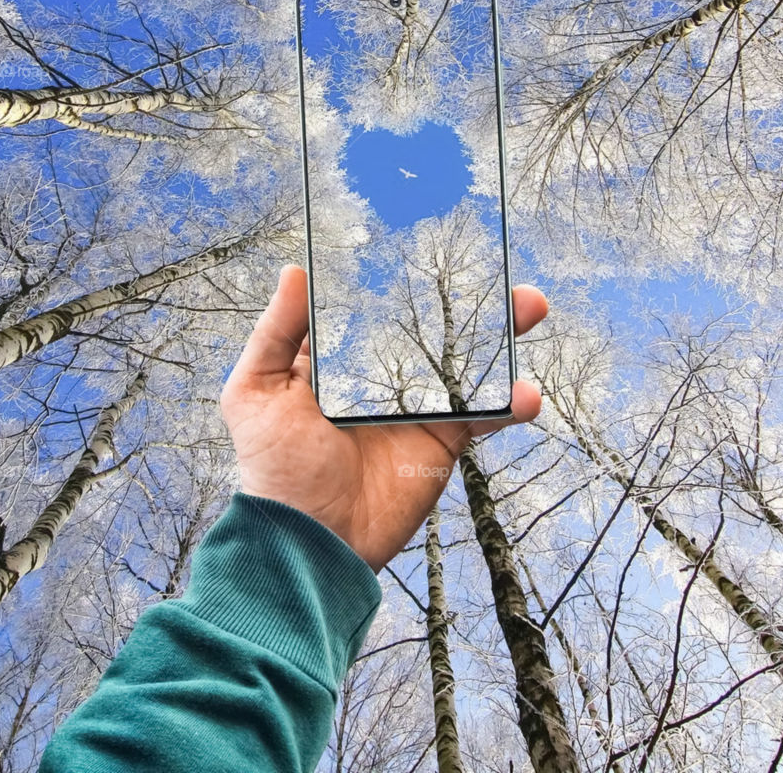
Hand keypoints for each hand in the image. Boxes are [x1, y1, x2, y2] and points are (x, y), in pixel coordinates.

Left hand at [220, 265, 545, 571]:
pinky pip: (483, 414)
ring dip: (501, 333)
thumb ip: (276, 333)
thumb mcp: (256, 392)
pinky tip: (524, 391)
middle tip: (496, 269)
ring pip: (466, 358)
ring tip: (527, 307)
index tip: (428, 239)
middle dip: (466, 294)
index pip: (373, 303)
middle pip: (430, 322)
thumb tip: (294, 272)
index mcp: (337, 355)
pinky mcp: (442, 440)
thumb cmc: (274, 469)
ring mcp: (416, 405)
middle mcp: (380, 373)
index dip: (399, 273)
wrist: (311, 544)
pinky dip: (509, 402)